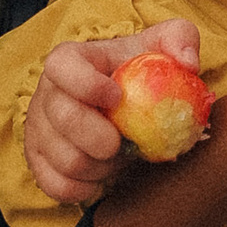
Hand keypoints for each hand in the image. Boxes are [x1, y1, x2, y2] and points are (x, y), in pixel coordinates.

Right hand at [25, 18, 202, 210]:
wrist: (116, 104)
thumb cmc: (136, 72)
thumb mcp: (160, 46)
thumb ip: (180, 39)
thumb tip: (188, 63)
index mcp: (69, 60)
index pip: (61, 66)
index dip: (86, 84)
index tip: (117, 96)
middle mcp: (46, 94)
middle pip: (65, 120)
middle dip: (103, 138)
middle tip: (125, 141)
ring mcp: (37, 129)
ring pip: (66, 160)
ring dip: (101, 166)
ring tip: (117, 155)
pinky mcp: (38, 162)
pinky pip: (57, 187)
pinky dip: (87, 187)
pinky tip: (102, 175)